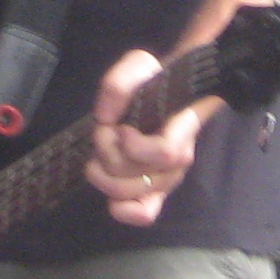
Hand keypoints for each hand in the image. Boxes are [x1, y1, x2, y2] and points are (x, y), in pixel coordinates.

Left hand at [86, 47, 203, 224]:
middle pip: (143, 178)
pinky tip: (112, 203)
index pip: (166, 153)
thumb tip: (106, 116)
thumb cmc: (155, 80)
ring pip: (137, 195)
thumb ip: (119, 83)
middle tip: (101, 133)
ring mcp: (168, 177)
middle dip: (110, 156)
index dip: (136, 147)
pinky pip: (146, 213)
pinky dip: (126, 212)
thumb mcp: (138, 65)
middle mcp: (180, 159)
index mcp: (182, 128)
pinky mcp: (155, 190)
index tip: (120, 128)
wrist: (166, 93)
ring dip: (106, 178)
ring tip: (96, 156)